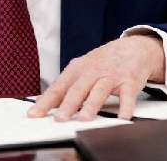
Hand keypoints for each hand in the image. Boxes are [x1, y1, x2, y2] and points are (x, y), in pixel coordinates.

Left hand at [27, 34, 163, 120]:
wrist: (132, 47)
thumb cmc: (103, 62)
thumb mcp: (82, 69)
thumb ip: (65, 87)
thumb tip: (42, 103)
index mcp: (77, 70)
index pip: (58, 88)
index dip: (45, 102)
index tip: (34, 115)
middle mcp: (92, 72)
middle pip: (77, 89)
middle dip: (68, 105)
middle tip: (59, 120)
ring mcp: (110, 76)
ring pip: (99, 91)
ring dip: (91, 105)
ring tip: (84, 119)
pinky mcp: (129, 81)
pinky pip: (127, 95)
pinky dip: (125, 106)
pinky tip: (123, 117)